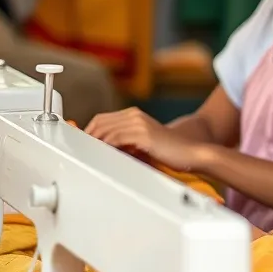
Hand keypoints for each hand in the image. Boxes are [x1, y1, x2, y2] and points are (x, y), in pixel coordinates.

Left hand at [85, 107, 201, 172]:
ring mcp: (139, 124)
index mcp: (135, 115)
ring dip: (94, 144)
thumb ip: (125, 142)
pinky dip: (105, 147)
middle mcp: (135, 115)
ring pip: (105, 130)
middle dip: (87, 137)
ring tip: (89, 156)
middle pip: (100, 122)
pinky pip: (115, 139)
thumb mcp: (142, 143)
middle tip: (81, 152)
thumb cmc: (170, 152)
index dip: (89, 131)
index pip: (102, 119)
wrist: (191, 153)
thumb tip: (102, 149)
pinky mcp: (143, 135)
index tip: (82, 144)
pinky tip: (103, 156)